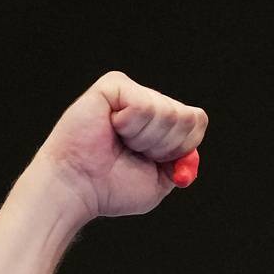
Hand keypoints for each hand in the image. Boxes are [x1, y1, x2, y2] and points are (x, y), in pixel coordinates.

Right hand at [29, 71, 206, 223]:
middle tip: (133, 152)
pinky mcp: (113, 85)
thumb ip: (182, 161)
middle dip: (164, 145)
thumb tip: (194, 140)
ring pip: (167, 111)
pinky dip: (130, 126)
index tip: (154, 161)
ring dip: (145, 138)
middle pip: (186, 117)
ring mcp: (131, 92)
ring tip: (119, 141)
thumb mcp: (159, 181)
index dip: (181, 148)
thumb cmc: (110, 188)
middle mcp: (148, 103)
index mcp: (160, 125)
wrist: (77, 188)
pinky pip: (143, 105)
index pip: (196, 122)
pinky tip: (111, 128)